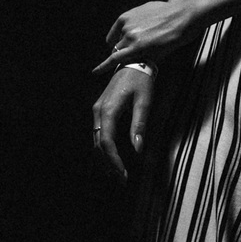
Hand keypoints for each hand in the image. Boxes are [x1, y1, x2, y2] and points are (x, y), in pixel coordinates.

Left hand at [91, 0, 194, 76]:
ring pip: (121, 54)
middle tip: (140, 58)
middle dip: (125, 53)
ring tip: (146, 60)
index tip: (123, 50)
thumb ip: (138, 20)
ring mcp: (130, 36)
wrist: (184, 15)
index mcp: (125, 17)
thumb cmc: (171, 13)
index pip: (114, 36)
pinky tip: (95, 72)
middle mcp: (125, 26)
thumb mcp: (148, 10)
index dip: (119, 45)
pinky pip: (115, 59)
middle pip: (117, 47)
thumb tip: (139, 28)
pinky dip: (104, 66)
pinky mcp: (138, 47)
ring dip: (129, 60)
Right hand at [92, 65, 154, 183]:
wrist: (134, 62)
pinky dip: (104, 148)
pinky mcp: (100, 109)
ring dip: (105, 157)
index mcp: (108, 110)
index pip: (106, 142)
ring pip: (96, 140)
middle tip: (121, 179)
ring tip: (117, 173)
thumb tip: (137, 149)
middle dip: (109, 163)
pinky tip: (112, 158)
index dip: (113, 160)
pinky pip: (98, 133)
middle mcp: (98, 111)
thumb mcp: (144, 103)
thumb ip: (139, 126)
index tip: (123, 174)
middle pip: (98, 144)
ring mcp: (97, 110)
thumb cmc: (141, 80)